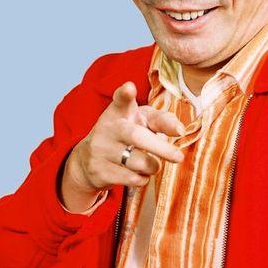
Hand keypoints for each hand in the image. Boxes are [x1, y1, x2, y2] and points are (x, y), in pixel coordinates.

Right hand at [58, 81, 184, 211]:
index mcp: (119, 111)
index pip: (121, 99)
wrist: (87, 159)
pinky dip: (142, 178)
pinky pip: (131, 179)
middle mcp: (108, 128)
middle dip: (161, 148)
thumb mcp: (141, 121)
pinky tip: (138, 173)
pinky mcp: (99, 170)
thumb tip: (180, 130)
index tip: (129, 88)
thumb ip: (162, 120)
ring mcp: (101, 150)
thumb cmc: (126, 134)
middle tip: (179, 157)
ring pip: (138, 163)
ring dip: (153, 166)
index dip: (125, 93)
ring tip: (152, 164)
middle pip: (137, 137)